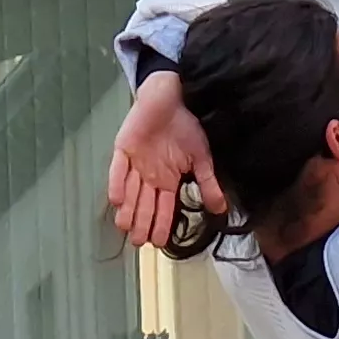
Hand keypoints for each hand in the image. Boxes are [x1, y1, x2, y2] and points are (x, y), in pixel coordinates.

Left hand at [108, 72, 216, 248]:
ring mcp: (135, 162)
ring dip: (128, 209)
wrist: (175, 96)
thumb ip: (208, 184)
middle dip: (142, 223)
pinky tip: (117, 200)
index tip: (160, 242)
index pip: (164, 207)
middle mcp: (149, 175)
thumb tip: (221, 209)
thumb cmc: (188, 125)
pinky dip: (117, 183)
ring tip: (127, 228)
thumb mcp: (202, 158)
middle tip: (140, 242)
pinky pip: (118, 168)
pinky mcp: (124, 147)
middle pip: (144, 204)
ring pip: (130, 191)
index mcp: (167, 179)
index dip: (161, 224)